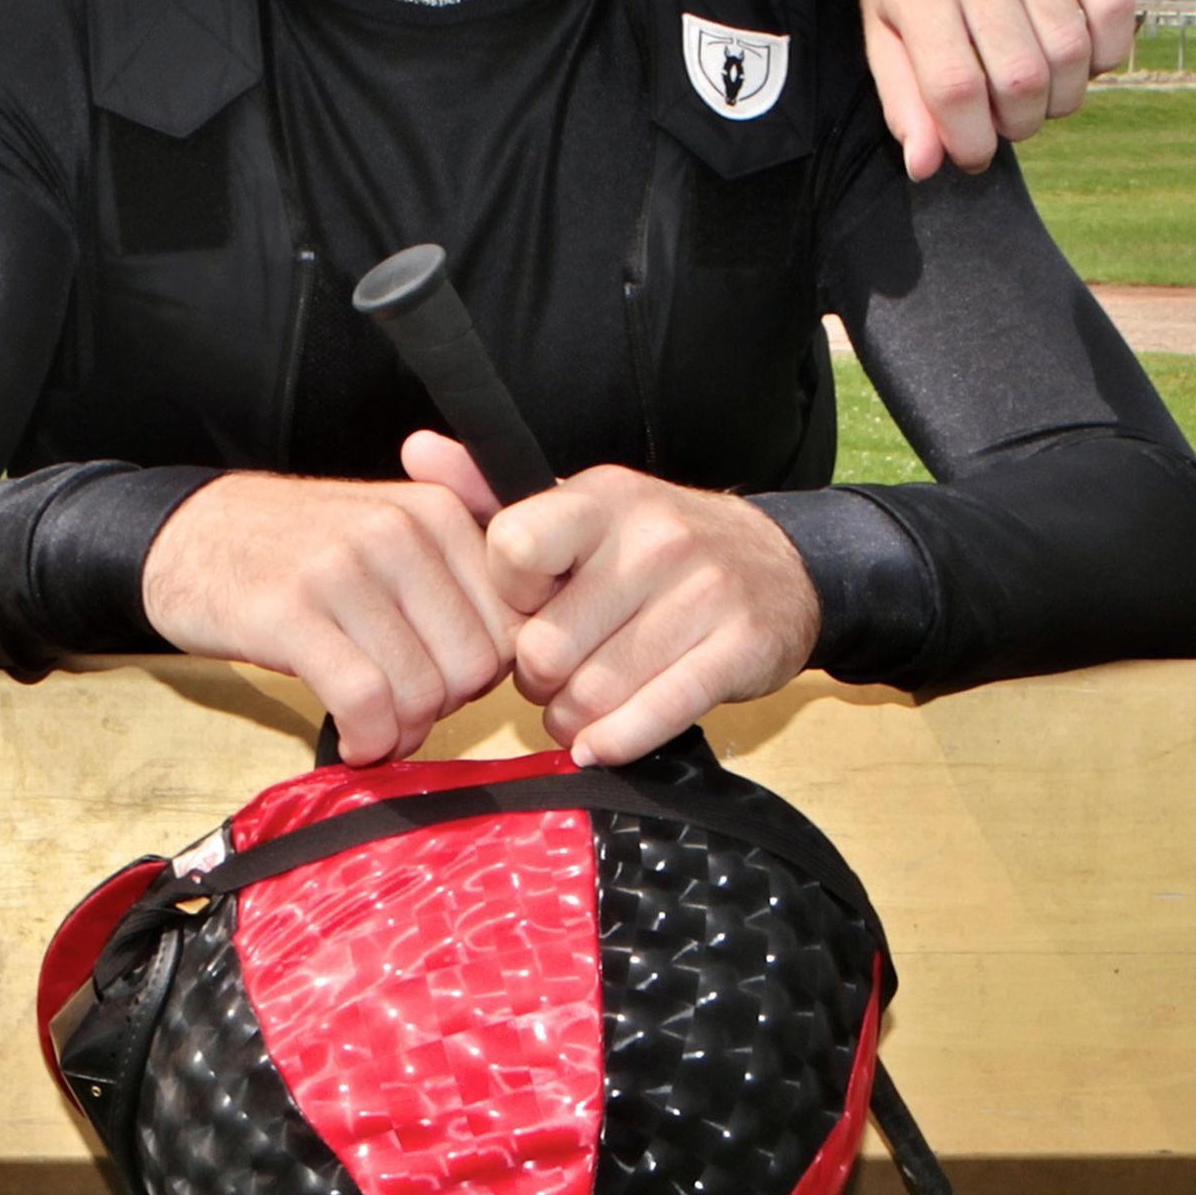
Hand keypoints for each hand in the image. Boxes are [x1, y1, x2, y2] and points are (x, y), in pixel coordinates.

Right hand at [141, 471, 514, 764]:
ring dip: (402, 732)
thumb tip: (520, 658)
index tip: (442, 684)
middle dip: (444, 708)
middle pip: (475, 666)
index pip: (513, 624)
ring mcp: (343, 567)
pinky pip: (365, 700)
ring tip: (373, 726)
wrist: (186, 534)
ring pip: (423, 689)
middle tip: (401, 711)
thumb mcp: (389, 534)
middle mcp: (398, 531)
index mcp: (436, 512)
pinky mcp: (291, 610)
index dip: (484, 675)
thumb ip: (458, 581)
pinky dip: (367, 739)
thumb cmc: (295, 549)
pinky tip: (352, 739)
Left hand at [404, 433, 817, 766]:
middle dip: (536, 679)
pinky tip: (603, 743)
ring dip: (573, 718)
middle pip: (545, 647)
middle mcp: (652, 539)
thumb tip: (417, 451)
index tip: (525, 610)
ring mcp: (701, 592)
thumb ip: (490, 492)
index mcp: (601, 499)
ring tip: (581, 704)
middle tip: (553, 675)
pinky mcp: (739, 648)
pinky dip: (618, 742)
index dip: (503, 599)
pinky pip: (655, 715)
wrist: (778, 566)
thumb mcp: (578, 510)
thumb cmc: (652, 548)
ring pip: (593, 692)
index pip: (511, 551)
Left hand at [847, 0, 1134, 179]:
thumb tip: (927, 167)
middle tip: (1007, 121)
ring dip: (1061, 97)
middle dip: (1018, 124)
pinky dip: (1106, 53)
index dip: (971, 141)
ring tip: (1038, 94)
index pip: (956, 88)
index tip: (974, 156)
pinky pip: (1115, 8)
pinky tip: (1079, 61)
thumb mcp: (882, 35)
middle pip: (1020, 76)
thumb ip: (904, 103)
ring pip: (1070, 51)